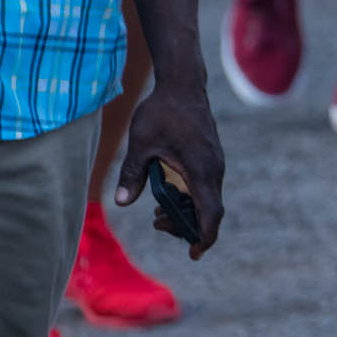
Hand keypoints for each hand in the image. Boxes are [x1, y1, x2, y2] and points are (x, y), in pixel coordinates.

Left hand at [116, 79, 224, 258]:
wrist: (183, 82)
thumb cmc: (162, 111)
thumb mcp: (141, 142)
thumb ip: (133, 173)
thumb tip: (122, 203)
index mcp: (201, 168)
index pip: (211, 213)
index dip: (205, 237)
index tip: (193, 254)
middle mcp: (214, 167)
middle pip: (208, 211)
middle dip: (185, 226)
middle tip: (156, 224)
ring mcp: (214, 161)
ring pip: (208, 199)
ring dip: (186, 212)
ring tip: (157, 213)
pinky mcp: (210, 156)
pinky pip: (206, 186)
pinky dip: (190, 197)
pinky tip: (167, 194)